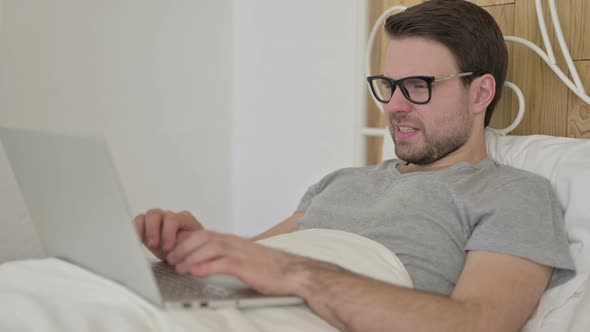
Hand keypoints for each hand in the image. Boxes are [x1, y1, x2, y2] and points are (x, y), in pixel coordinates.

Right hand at [134, 209, 203, 260]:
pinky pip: (138, 222)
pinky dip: (135, 230)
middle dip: (153, 230)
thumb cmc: (193, 249)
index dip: (168, 232)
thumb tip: (180, 245)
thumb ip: (186, 243)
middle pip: (156, 214)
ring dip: (142, 230)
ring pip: (146, 216)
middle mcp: (169, 217)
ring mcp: (158, 221)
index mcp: (183, 218)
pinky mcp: (148, 227)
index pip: (172, 219)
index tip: (168, 248)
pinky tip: (137, 242)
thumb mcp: (193, 246)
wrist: (186, 254)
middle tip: (154, 245)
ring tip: (142, 244)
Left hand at [166, 230, 308, 295]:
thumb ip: (227, 256)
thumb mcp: (244, 258)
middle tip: (171, 260)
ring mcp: (240, 253)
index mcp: (233, 240)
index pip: (203, 233)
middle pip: (203, 237)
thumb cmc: (270, 267)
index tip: (173, 252)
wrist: (292, 272)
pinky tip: (196, 272)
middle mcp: (235, 243)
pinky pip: (222, 263)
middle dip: (183, 247)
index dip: (185, 241)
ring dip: (191, 257)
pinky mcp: (246, 266)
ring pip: (210, 247)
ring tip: (179, 267)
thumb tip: (207, 262)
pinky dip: (206, 267)